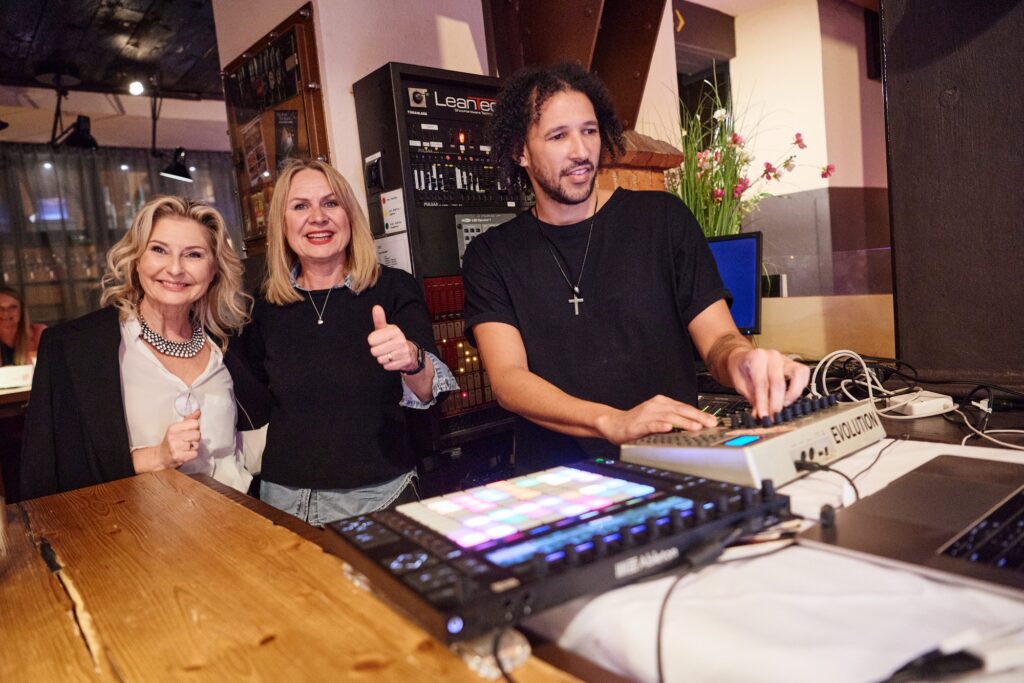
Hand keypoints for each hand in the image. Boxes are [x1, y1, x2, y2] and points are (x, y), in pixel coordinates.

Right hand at [158, 409, 201, 468]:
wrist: (160, 457)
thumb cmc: (171, 441)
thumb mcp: (177, 429)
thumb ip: (188, 420)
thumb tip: (198, 411)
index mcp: (173, 427)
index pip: (195, 423)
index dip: (195, 428)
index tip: (189, 432)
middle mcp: (173, 436)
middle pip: (197, 434)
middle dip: (195, 438)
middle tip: (188, 441)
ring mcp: (175, 447)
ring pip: (197, 444)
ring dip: (194, 447)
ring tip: (186, 448)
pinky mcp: (178, 457)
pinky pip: (195, 453)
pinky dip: (192, 454)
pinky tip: (185, 454)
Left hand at [368, 305, 417, 372]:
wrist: (410, 353)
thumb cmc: (393, 339)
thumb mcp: (386, 329)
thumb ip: (380, 319)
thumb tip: (376, 307)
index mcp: (394, 330)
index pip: (371, 340)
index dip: (373, 342)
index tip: (380, 340)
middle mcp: (400, 340)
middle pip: (374, 351)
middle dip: (377, 351)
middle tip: (384, 348)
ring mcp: (403, 351)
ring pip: (380, 359)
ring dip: (382, 358)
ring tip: (389, 354)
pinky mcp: (405, 361)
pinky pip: (387, 366)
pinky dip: (388, 365)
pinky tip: (393, 360)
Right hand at [594, 395, 718, 444]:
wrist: (613, 423)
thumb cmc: (636, 423)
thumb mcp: (658, 418)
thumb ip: (674, 420)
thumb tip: (696, 426)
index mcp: (662, 403)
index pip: (685, 407)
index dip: (700, 414)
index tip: (713, 421)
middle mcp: (656, 406)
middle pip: (680, 410)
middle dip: (697, 417)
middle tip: (710, 424)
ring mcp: (646, 414)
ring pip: (669, 417)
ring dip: (683, 422)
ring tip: (696, 427)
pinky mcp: (638, 424)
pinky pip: (651, 424)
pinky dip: (661, 426)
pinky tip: (669, 428)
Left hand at [726, 348, 809, 417]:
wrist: (744, 359)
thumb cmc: (742, 371)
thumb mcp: (741, 385)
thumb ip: (753, 399)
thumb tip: (760, 416)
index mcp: (756, 357)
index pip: (762, 382)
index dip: (763, 402)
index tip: (764, 415)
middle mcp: (772, 356)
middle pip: (778, 382)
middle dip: (776, 403)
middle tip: (773, 415)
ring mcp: (785, 359)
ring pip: (797, 375)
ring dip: (792, 394)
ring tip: (784, 406)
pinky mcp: (794, 364)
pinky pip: (804, 374)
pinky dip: (800, 387)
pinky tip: (790, 397)